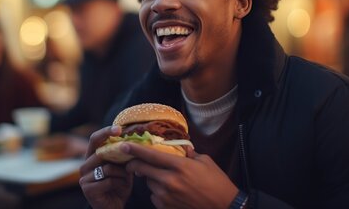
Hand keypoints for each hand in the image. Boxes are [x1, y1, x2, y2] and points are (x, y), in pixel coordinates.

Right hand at [79, 126, 132, 208]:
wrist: (114, 206)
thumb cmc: (118, 184)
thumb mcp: (122, 167)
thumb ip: (122, 155)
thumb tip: (132, 140)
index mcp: (92, 156)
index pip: (95, 139)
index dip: (105, 132)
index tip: (119, 129)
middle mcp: (85, 165)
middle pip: (101, 153)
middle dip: (119, 157)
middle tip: (130, 162)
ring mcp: (84, 178)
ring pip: (108, 168)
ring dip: (122, 173)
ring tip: (126, 179)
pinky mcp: (87, 189)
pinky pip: (108, 181)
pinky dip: (119, 183)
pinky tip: (121, 187)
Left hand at [123, 143, 238, 208]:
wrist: (224, 208)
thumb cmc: (217, 183)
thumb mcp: (205, 161)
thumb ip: (189, 153)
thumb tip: (181, 147)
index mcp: (179, 166)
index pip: (151, 155)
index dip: (135, 149)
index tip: (123, 145)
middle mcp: (170, 181)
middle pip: (142, 169)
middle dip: (134, 164)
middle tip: (132, 162)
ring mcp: (166, 196)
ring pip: (149, 183)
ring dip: (151, 178)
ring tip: (165, 178)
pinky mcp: (166, 208)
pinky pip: (154, 196)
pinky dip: (158, 191)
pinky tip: (171, 191)